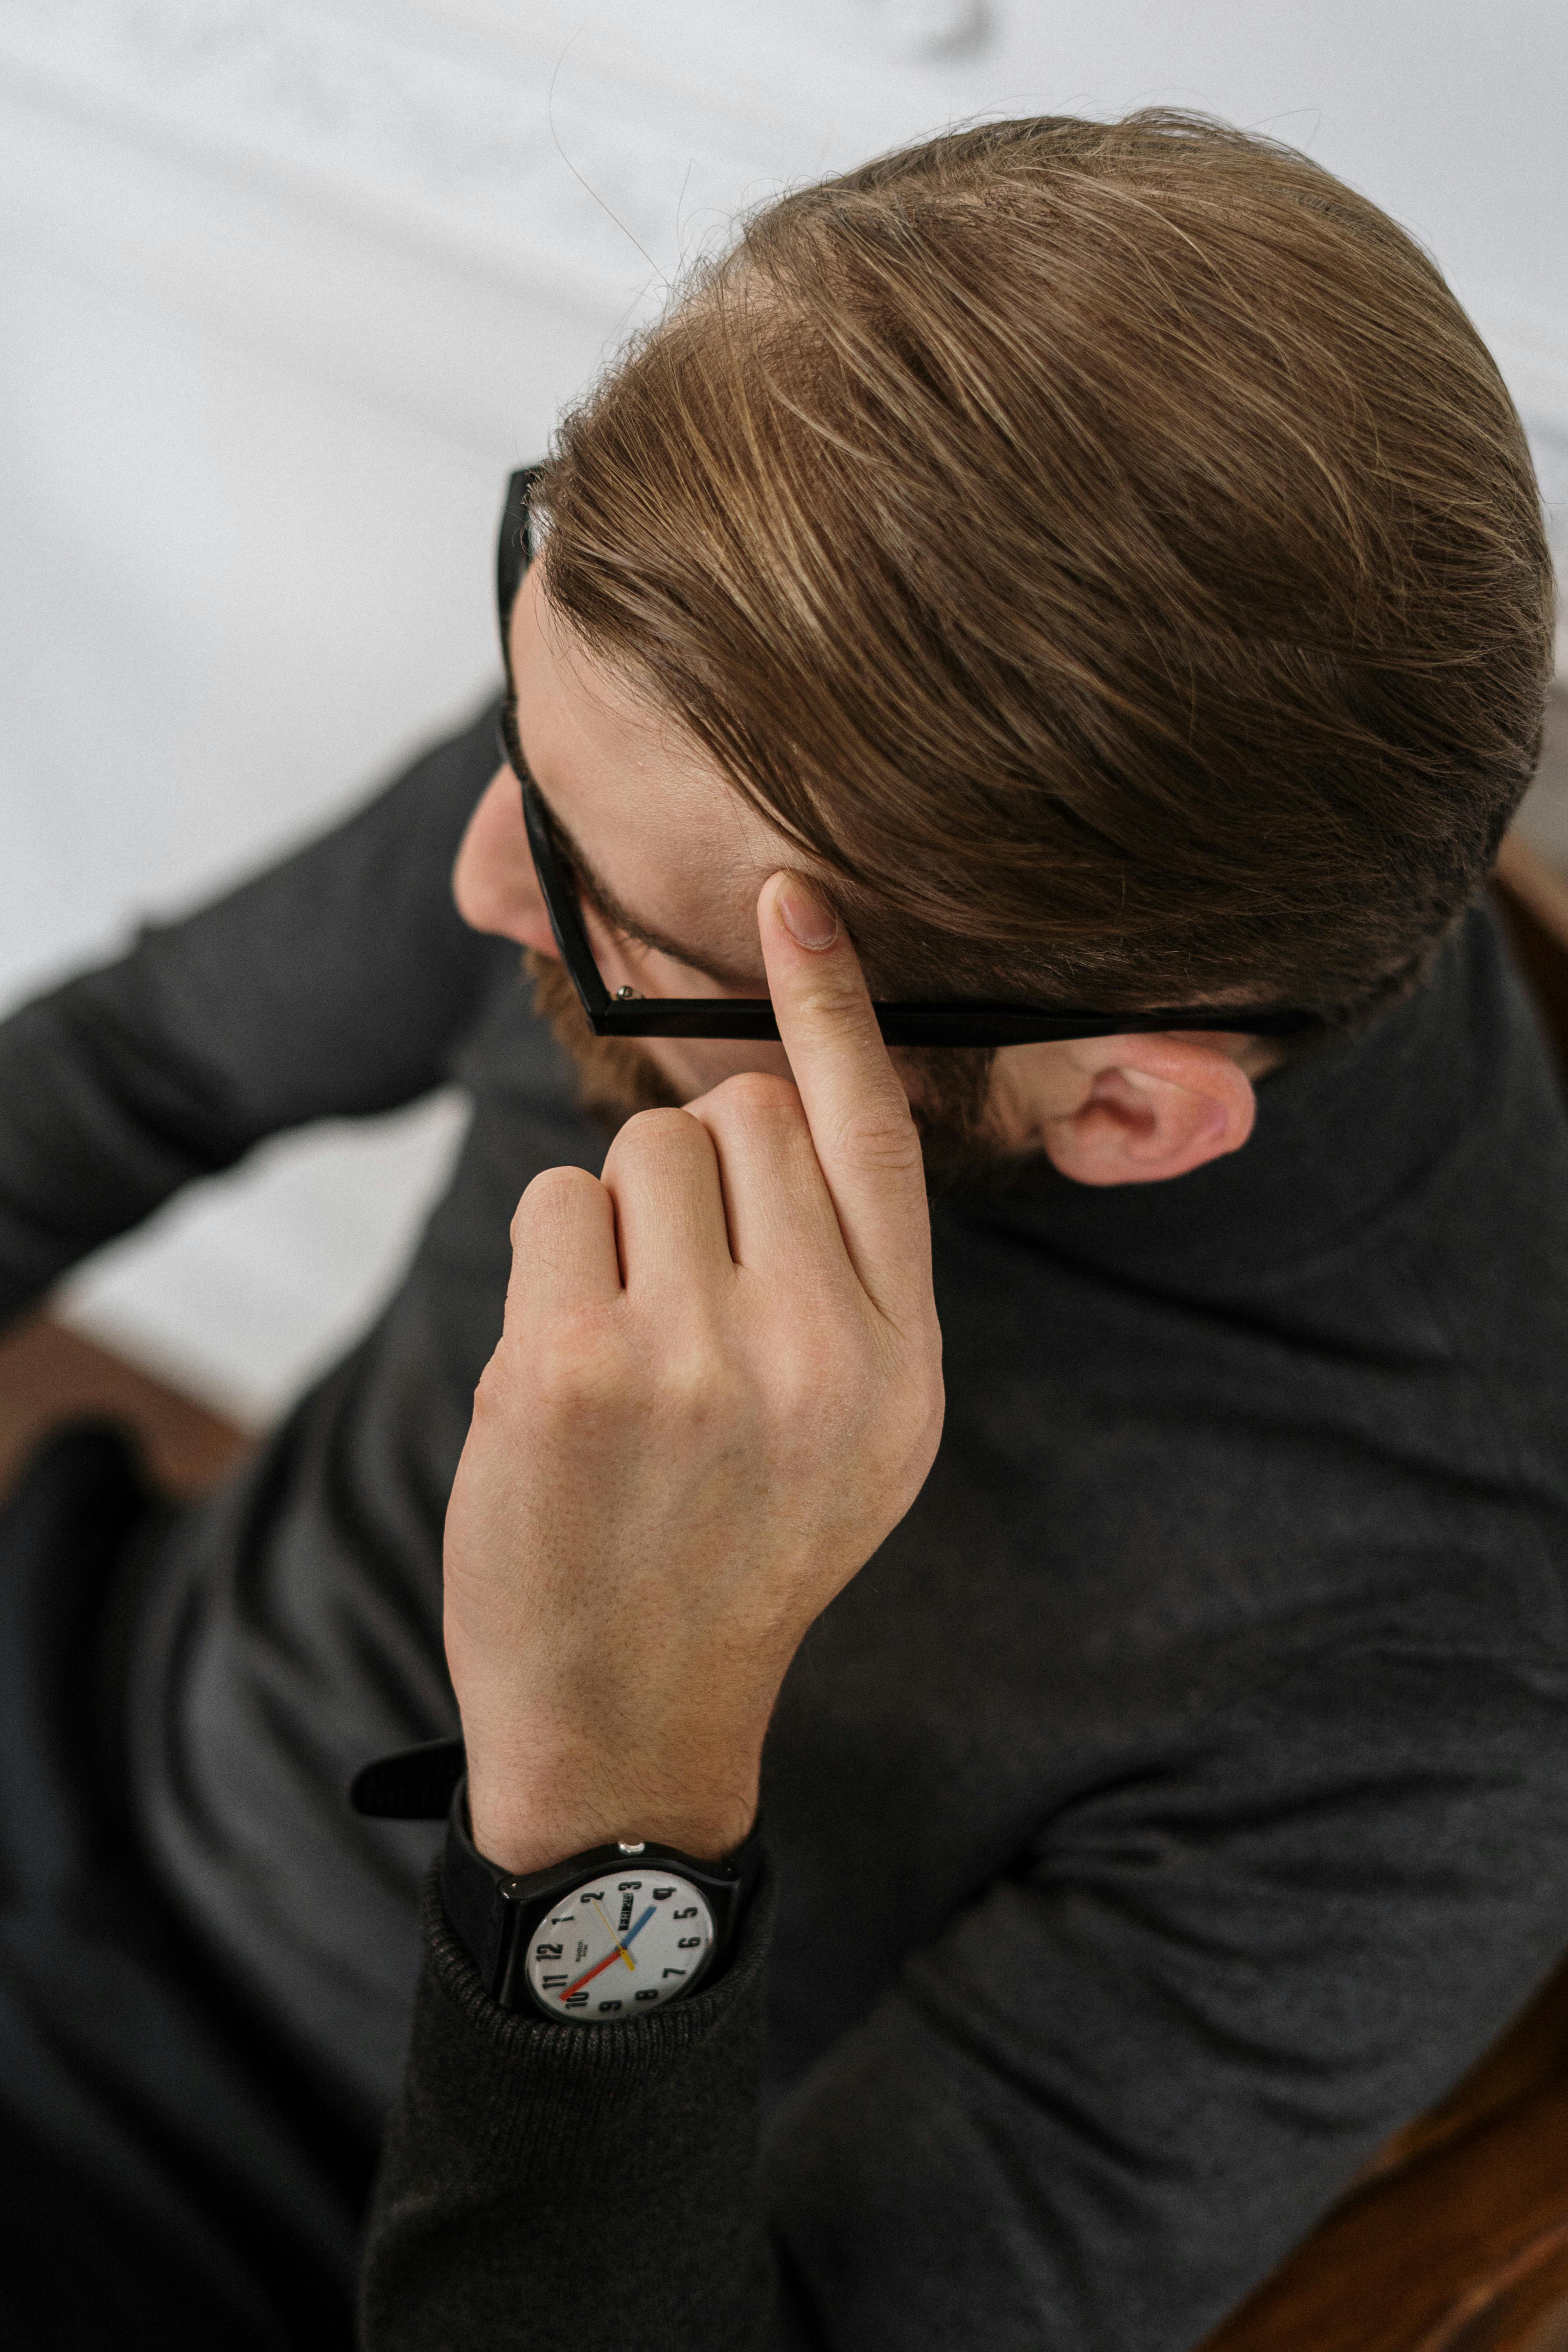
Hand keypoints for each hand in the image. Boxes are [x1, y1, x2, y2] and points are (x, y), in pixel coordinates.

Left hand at [443, 874, 944, 1873]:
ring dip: (620, 1218)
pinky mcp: (572, 1371)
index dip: (833, 1005)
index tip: (792, 898)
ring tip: (630, 1343)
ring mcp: (692, 1358)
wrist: (632, 1715)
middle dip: (698, 1167)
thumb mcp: (858, 1431)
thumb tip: (772, 1103)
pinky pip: (555, 1206)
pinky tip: (569, 1367)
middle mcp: (816, 1347)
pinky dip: (552, 1263)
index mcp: (899, 1359)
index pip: (874, 1134)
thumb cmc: (737, 1546)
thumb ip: (848, 1278)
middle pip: (739, 1115)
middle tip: (685, 1286)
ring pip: (643, 1149)